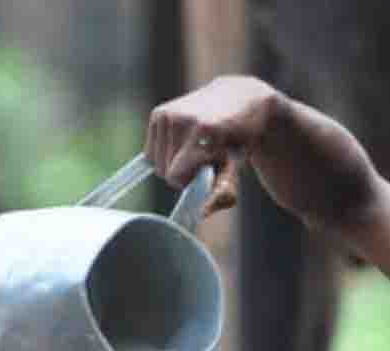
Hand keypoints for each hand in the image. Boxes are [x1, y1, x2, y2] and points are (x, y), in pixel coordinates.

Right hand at [144, 76, 280, 215]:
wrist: (239, 98)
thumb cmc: (239, 139)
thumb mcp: (236, 164)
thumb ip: (223, 190)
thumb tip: (202, 213)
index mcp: (203, 130)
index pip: (175, 175)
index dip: (190, 178)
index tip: (208, 164)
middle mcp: (182, 118)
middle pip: (164, 171)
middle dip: (182, 171)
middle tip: (204, 154)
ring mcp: (168, 114)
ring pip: (155, 162)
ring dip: (173, 162)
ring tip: (196, 146)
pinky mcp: (158, 113)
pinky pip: (150, 151)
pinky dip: (164, 152)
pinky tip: (184, 140)